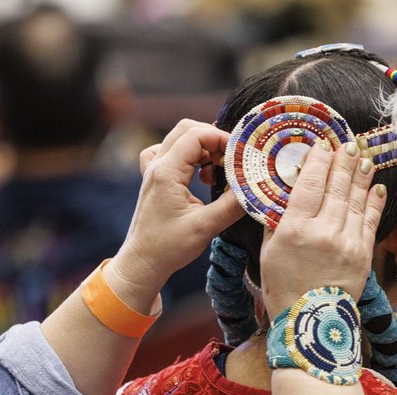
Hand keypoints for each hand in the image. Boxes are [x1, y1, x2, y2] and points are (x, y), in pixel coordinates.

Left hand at [109, 120, 242, 308]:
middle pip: (186, 130)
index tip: (239, 155)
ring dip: (202, 148)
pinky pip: (170, 153)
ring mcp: (153, 171)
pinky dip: (189, 157)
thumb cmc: (168, 247)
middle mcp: (157, 166)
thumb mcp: (206, 227)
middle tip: (230, 160)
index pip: (196, 135)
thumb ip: (232, 204)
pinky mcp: (155, 180)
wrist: (142, 262)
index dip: (221, 139)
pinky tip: (200, 176)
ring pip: (179, 140)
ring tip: (216, 172)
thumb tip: (255, 188)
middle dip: (213, 139)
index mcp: (166, 172)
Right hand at [260, 141, 385, 316]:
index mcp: (294, 229)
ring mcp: (346, 242)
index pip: (310, 184)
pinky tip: (375, 186)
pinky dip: (373, 201)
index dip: (318, 160)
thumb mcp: (268, 254)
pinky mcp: (362, 253)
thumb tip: (285, 197)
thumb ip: (276, 223)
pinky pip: (369, 220)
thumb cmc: (282, 290)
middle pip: (336, 186)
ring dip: (360, 175)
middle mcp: (322, 231)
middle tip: (348, 143)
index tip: (322, 145)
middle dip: (343, 161)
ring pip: (355, 199)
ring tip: (363, 157)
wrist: (310, 324)